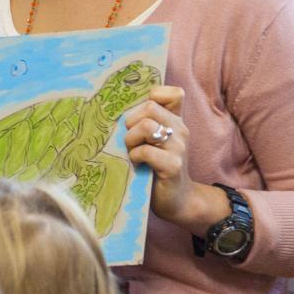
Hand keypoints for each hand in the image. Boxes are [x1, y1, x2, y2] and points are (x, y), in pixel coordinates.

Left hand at [124, 86, 228, 235]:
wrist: (176, 200)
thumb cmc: (157, 169)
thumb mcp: (153, 141)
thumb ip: (144, 123)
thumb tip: (114, 108)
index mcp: (175, 120)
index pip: (171, 93)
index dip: (152, 97)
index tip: (140, 117)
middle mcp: (180, 130)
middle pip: (149, 107)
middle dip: (131, 122)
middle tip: (130, 140)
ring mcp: (179, 147)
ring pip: (146, 126)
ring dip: (131, 140)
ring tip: (132, 152)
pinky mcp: (173, 165)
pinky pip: (145, 151)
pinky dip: (135, 157)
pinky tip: (137, 165)